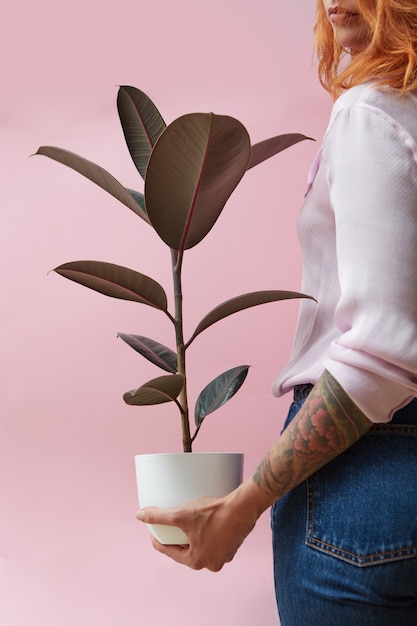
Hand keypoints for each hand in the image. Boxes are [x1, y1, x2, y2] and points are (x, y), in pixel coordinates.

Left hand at [136, 481, 266, 571]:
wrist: (243, 507)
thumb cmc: (214, 513)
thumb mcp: (181, 514)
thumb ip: (159, 516)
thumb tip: (139, 515)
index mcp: (197, 562)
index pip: (169, 551)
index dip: (157, 537)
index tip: (153, 526)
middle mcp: (211, 564)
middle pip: (185, 549)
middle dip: (176, 537)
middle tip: (170, 521)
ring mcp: (224, 556)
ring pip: (200, 545)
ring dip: (193, 535)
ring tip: (187, 520)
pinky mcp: (233, 545)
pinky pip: (214, 541)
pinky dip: (207, 532)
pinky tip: (205, 521)